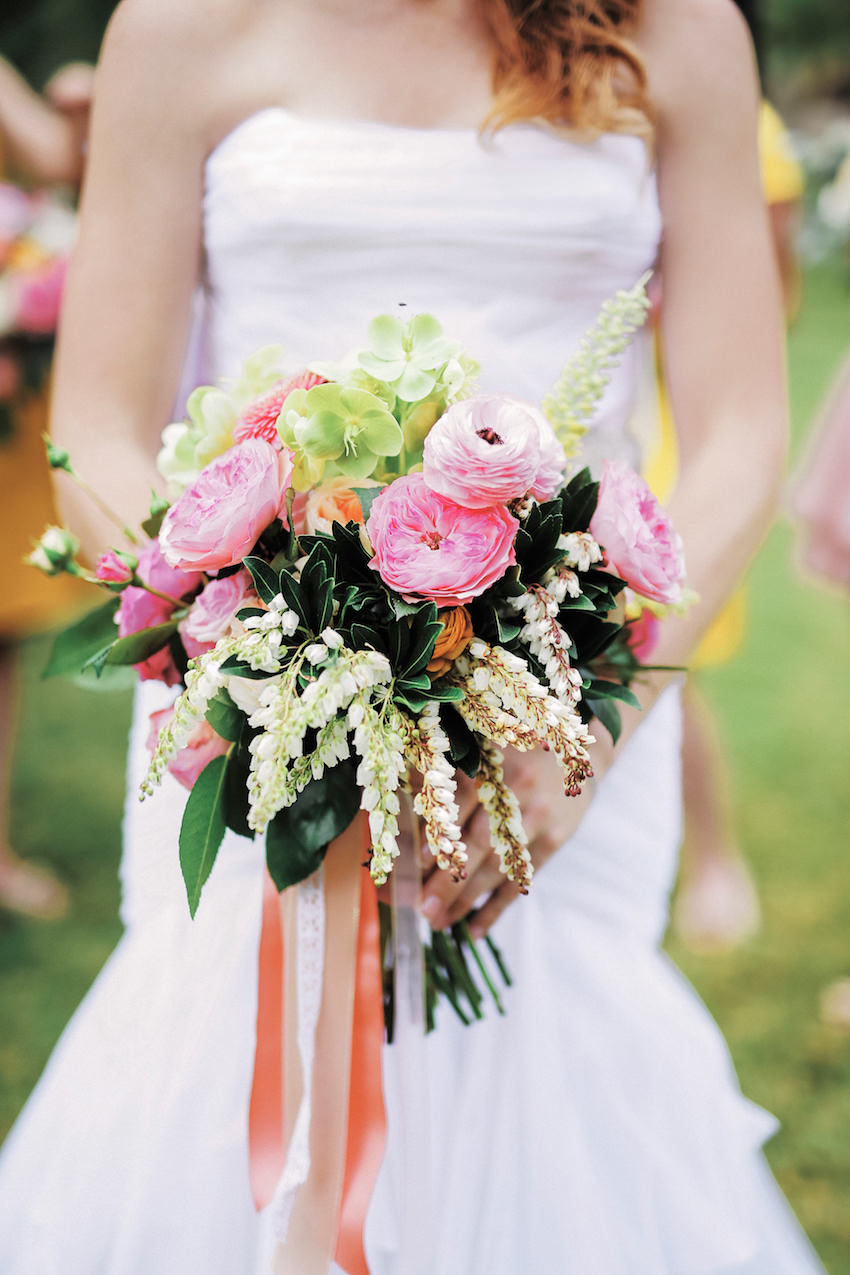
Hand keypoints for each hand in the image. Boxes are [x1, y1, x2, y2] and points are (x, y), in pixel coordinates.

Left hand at [420, 745, 594, 937]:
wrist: (579, 752)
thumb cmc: (514, 752)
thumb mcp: (483, 749)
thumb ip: (446, 773)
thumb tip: (406, 805)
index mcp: (492, 761)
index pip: (460, 804)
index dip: (440, 835)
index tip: (415, 866)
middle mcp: (516, 789)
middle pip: (480, 842)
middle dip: (450, 879)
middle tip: (423, 908)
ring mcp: (538, 816)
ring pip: (499, 866)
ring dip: (468, 899)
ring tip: (439, 922)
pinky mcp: (555, 838)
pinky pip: (522, 878)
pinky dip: (497, 906)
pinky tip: (475, 928)